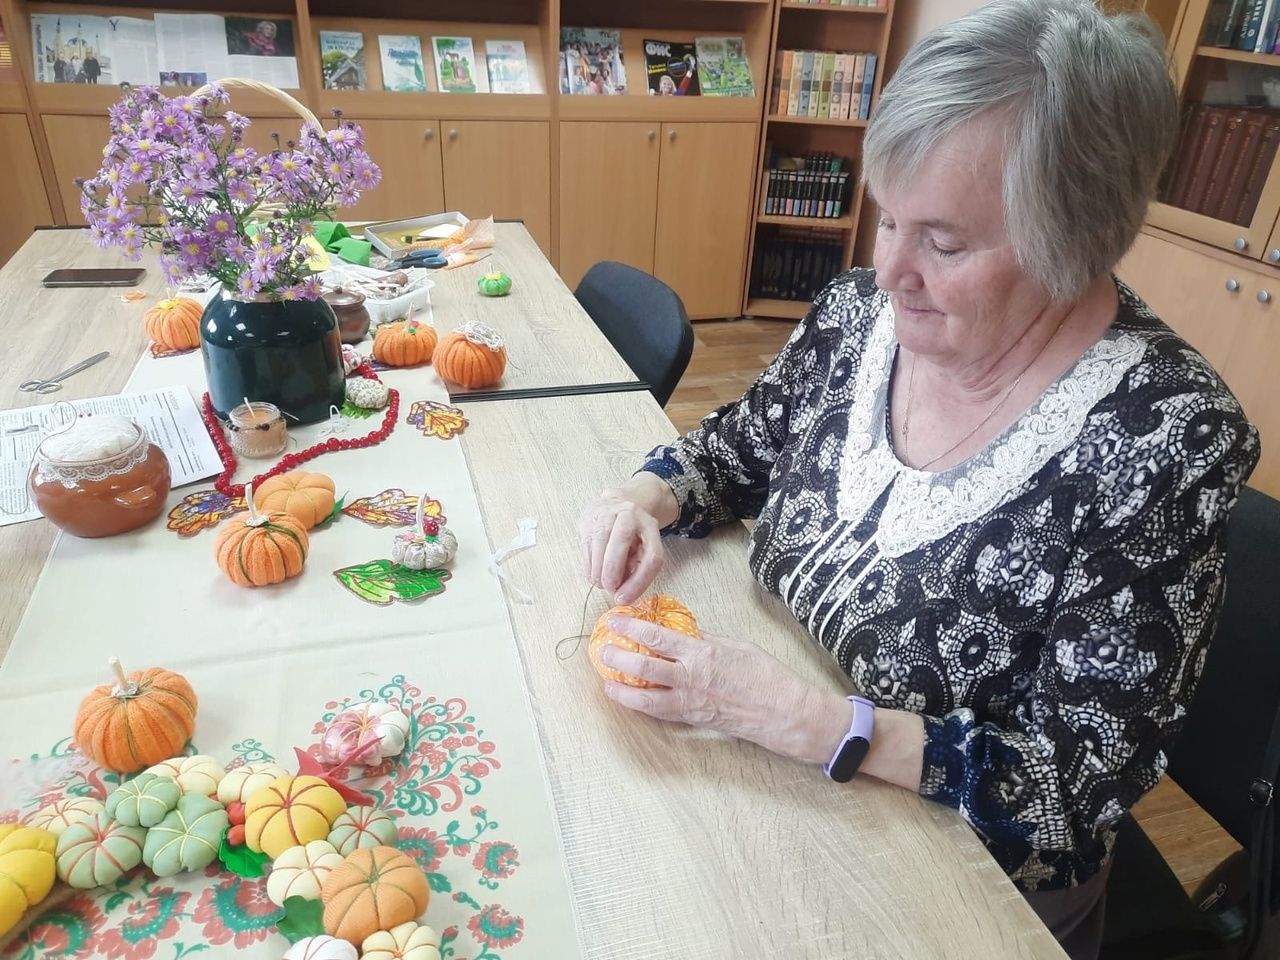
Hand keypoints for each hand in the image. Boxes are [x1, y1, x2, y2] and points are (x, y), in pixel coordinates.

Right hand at [577, 478, 674, 603]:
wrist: (618, 505)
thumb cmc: (633, 536)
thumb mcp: (643, 552)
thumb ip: (637, 572)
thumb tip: (622, 596)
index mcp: (650, 525)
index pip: (651, 555)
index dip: (639, 581)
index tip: (625, 599)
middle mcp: (629, 513)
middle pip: (621, 539)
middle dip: (612, 571)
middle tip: (609, 589)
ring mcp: (605, 512)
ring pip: (599, 541)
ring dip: (597, 570)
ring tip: (601, 583)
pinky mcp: (586, 518)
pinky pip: (585, 545)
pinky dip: (588, 565)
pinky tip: (593, 572)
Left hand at [598, 615, 851, 763]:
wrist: (784, 712)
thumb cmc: (766, 675)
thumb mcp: (736, 646)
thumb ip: (707, 640)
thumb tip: (685, 633)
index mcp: (702, 653)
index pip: (657, 637)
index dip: (632, 628)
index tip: (615, 620)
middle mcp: (691, 678)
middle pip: (643, 667)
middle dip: (618, 658)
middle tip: (602, 650)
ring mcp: (691, 702)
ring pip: (646, 697)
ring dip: (622, 690)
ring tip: (606, 682)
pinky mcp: (694, 719)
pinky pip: (661, 712)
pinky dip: (643, 706)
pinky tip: (633, 701)